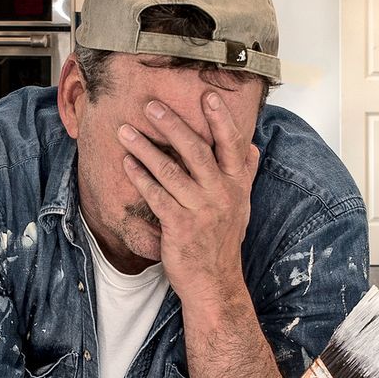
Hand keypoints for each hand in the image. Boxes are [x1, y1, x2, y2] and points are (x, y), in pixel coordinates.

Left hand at [119, 93, 259, 303]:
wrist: (214, 282)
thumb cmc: (223, 241)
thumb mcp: (241, 206)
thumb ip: (245, 174)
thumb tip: (253, 146)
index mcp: (236, 185)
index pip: (231, 145)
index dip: (220, 119)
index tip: (208, 94)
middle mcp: (221, 195)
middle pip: (197, 151)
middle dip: (172, 125)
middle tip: (151, 105)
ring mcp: (200, 211)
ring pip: (170, 171)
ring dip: (145, 148)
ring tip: (125, 131)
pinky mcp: (179, 227)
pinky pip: (156, 195)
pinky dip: (140, 177)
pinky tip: (126, 164)